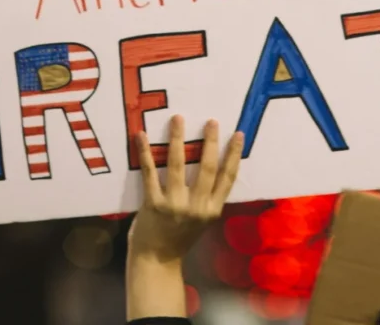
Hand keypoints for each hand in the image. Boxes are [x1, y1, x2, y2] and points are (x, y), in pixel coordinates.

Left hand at [126, 115, 243, 320]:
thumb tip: (212, 165)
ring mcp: (174, 204)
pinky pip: (149, 173)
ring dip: (177, 139)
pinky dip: (145, 152)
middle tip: (211, 121)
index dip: (234, 154)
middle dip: (210, 142)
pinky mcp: (153, 204)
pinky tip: (142, 136)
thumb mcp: (202, 220)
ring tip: (178, 119)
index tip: (238, 134)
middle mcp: (197, 206)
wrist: (156, 260)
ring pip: (178, 165)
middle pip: (208, 168)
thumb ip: (207, 198)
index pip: (228, 177)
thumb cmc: (180, 237)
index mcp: (212, 210)